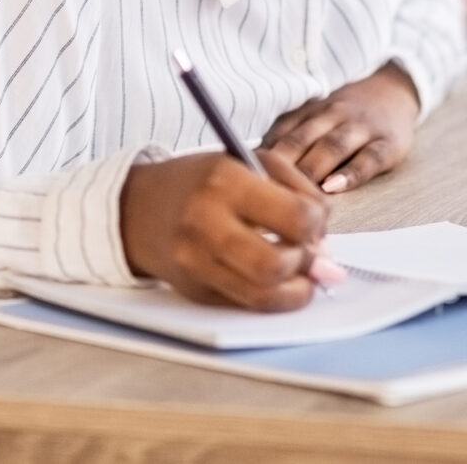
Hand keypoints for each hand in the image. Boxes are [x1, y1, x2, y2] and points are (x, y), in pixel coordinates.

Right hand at [119, 151, 340, 309]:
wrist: (138, 209)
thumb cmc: (203, 181)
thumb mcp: (250, 161)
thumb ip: (298, 190)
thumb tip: (327, 245)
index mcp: (225, 181)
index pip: (294, 217)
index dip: (318, 224)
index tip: (316, 221)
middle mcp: (206, 223)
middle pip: (277, 264)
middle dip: (307, 263)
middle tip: (312, 254)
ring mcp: (196, 262)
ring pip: (263, 295)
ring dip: (296, 289)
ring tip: (299, 271)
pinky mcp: (195, 290)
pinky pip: (246, 305)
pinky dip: (272, 298)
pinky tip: (276, 281)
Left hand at [262, 62, 420, 193]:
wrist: (396, 91)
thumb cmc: (347, 115)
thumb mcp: (316, 116)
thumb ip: (288, 136)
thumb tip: (248, 168)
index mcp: (311, 111)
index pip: (281, 133)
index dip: (261, 157)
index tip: (242, 179)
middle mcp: (334, 116)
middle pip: (302, 140)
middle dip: (281, 168)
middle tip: (262, 194)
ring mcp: (362, 128)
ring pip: (332, 147)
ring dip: (311, 170)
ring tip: (295, 195)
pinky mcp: (388, 144)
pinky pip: (369, 159)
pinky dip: (351, 174)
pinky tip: (334, 188)